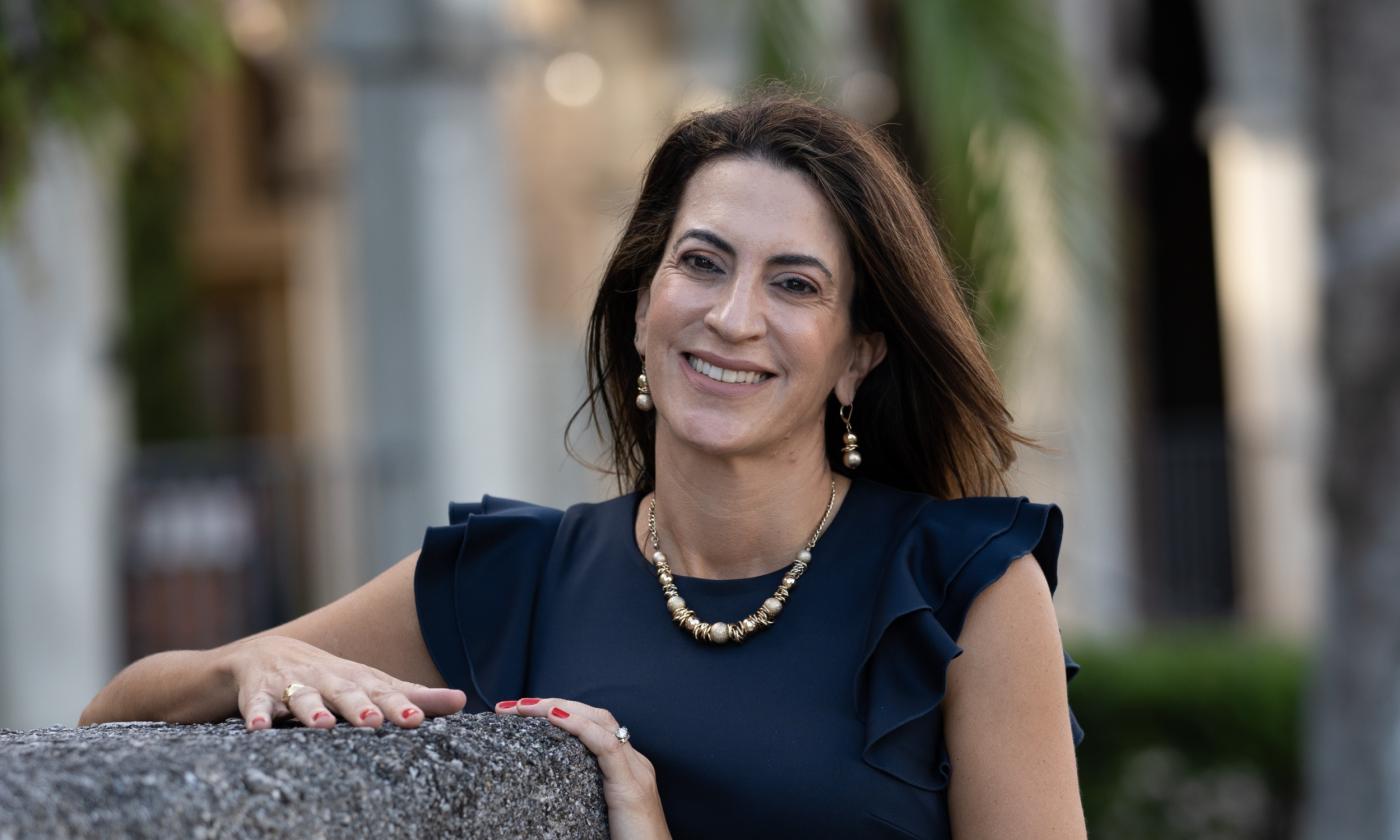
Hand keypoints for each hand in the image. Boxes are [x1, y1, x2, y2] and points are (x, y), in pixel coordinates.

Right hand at [223, 634, 466, 730]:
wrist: (260, 656)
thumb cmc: (327, 677)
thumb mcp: (368, 684)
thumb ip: (412, 695)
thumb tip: (462, 701)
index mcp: (356, 679)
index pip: (383, 692)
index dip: (399, 706)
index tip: (417, 720)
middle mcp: (327, 678)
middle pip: (345, 691)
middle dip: (359, 705)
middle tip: (373, 721)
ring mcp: (291, 683)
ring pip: (302, 696)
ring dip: (312, 709)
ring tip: (323, 725)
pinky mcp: (258, 692)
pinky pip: (256, 704)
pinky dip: (257, 713)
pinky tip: (260, 728)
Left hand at [496, 697, 669, 839]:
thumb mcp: (599, 812)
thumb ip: (580, 792)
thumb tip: (541, 790)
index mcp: (625, 768)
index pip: (593, 724)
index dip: (559, 711)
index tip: (520, 712)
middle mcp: (634, 762)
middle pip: (594, 715)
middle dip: (553, 703)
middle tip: (512, 705)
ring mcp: (636, 772)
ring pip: (599, 721)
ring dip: (559, 707)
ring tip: (525, 707)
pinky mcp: (631, 788)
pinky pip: (607, 747)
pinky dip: (580, 726)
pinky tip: (555, 716)